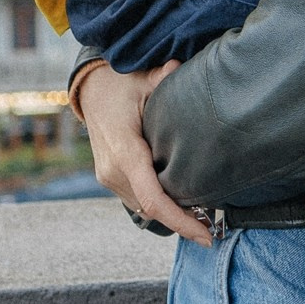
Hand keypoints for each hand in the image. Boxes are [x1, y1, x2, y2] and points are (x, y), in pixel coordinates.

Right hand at [76, 61, 211, 241]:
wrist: (89, 89)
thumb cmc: (120, 83)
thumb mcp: (143, 79)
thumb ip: (163, 78)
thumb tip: (178, 67)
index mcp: (124, 150)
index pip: (154, 198)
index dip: (181, 221)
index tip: (206, 236)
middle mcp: (112, 170)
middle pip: (152, 209)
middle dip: (182, 221)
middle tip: (216, 227)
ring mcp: (108, 176)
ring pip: (144, 207)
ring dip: (171, 214)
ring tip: (203, 217)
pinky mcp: (109, 177)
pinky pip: (137, 198)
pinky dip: (158, 203)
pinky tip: (182, 201)